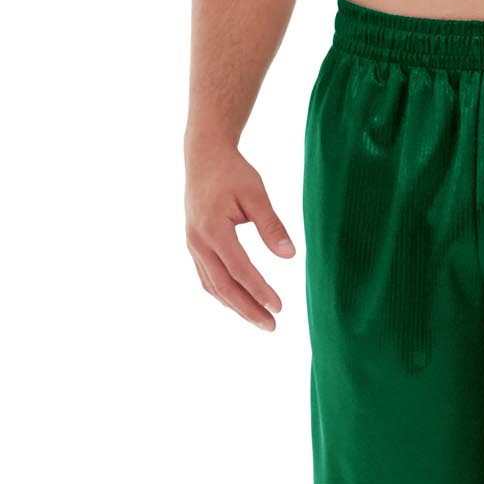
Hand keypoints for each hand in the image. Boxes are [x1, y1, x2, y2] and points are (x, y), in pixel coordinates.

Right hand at [185, 138, 295, 330]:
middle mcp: (198, 242)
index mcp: (213, 229)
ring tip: (261, 321)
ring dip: (237, 307)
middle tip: (272, 326)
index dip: (259, 291)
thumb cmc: (232, 172)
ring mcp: (193, 246)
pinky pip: (208, 278)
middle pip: (224, 287)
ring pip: (214, 286)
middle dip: (248, 310)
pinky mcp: (194, 246)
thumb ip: (272, 225)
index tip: (279, 307)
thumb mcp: (256, 194)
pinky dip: (224, 295)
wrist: (204, 156)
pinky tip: (241, 303)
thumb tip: (290, 256)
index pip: (240, 269)